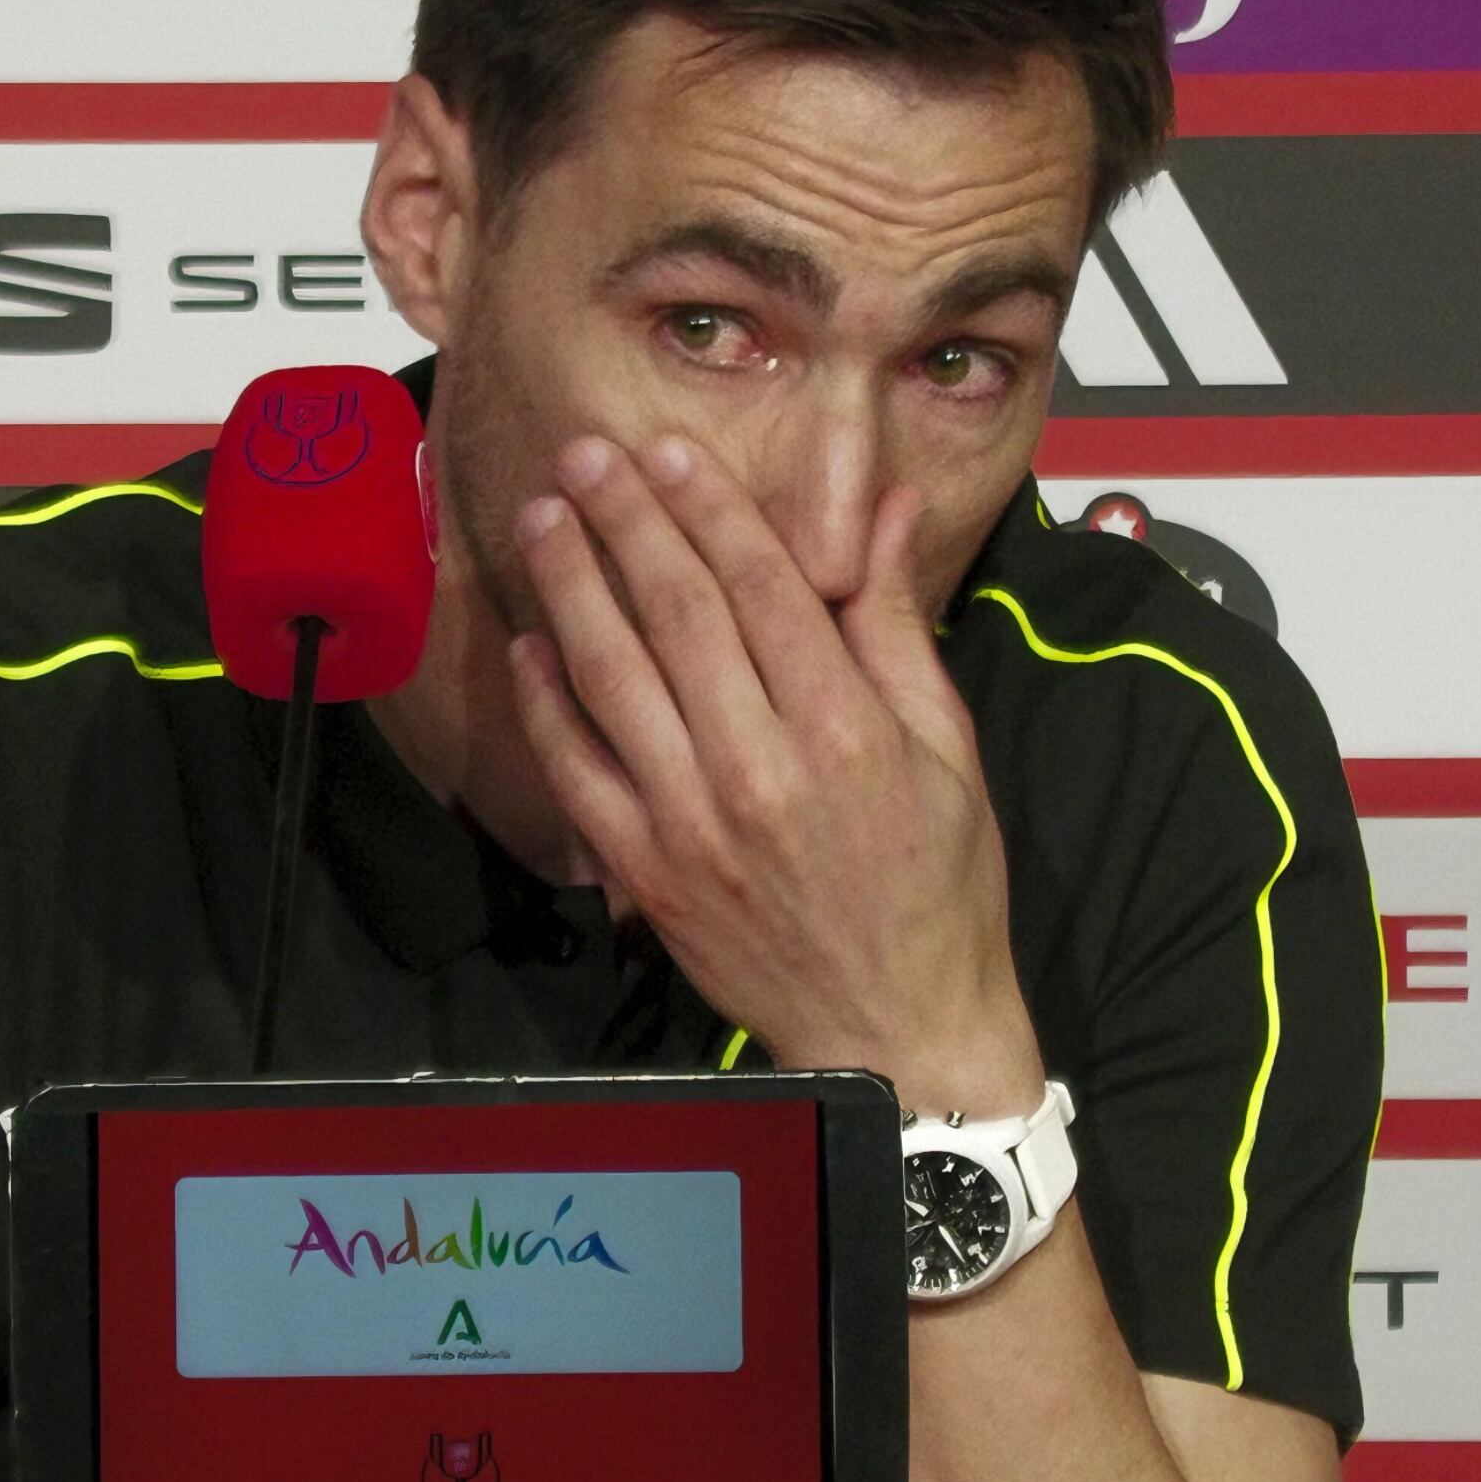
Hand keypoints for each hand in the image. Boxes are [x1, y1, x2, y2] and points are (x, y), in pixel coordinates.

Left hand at [505, 434, 1039, 1098]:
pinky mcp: (645, 871)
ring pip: (615, 678)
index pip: (763, 590)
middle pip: (678, 615)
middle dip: (627, 522)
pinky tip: (531, 641)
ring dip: (573, 587)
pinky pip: (578, 770)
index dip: (709, 510)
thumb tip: (889, 513)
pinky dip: (548, 702)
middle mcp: (760, 769)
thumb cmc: (940, 885)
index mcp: (846, 732)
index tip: (668, 450)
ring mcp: (691, 822)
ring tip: (547, 516)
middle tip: (587, 454)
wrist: (898, 1030)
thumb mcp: (949, 753)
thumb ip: (898, 629)